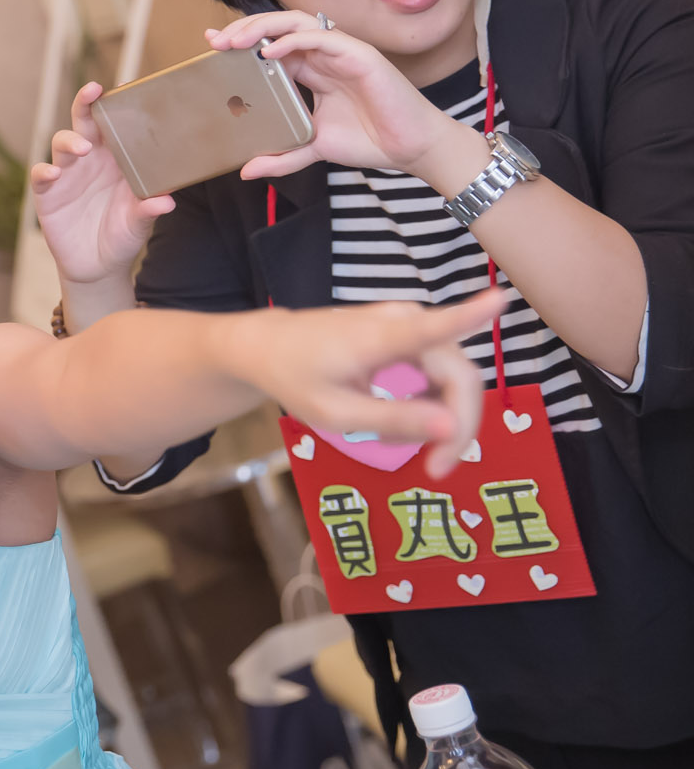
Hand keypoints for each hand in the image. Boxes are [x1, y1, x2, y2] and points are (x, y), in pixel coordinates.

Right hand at [30, 82, 175, 285]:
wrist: (97, 267)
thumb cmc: (121, 237)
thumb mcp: (138, 224)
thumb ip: (149, 210)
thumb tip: (166, 200)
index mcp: (116, 159)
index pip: (114, 125)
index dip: (114, 105)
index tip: (124, 88)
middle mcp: (90, 160)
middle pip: (84, 123)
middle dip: (85, 104)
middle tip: (93, 91)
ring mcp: (67, 175)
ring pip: (62, 143)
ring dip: (70, 142)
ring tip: (82, 149)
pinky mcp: (48, 194)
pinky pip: (41, 175)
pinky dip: (44, 171)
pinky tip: (53, 174)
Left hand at [207, 13, 468, 184]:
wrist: (410, 149)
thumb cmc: (370, 141)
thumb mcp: (314, 148)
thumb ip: (282, 157)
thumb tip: (247, 170)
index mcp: (313, 70)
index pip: (271, 47)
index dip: (243, 43)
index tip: (212, 47)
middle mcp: (325, 55)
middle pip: (279, 28)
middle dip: (245, 30)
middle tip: (216, 41)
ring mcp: (343, 52)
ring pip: (297, 24)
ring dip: (263, 28)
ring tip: (236, 41)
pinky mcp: (360, 55)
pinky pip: (322, 38)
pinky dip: (293, 41)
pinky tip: (270, 51)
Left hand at [228, 291, 502, 478]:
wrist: (269, 346)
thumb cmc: (296, 376)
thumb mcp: (335, 412)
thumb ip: (392, 419)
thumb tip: (450, 428)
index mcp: (381, 337)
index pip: (433, 326)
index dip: (470, 316)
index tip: (499, 298)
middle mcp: (404, 322)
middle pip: (460, 376)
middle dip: (458, 426)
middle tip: (436, 470)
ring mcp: (410, 327)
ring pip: (454, 379)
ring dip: (444, 419)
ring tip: (404, 448)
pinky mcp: (410, 337)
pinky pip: (439, 375)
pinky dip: (430, 406)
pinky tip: (400, 428)